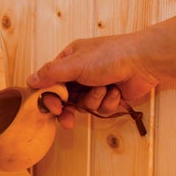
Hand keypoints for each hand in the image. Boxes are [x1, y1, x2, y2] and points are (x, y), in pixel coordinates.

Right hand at [28, 33, 158, 128]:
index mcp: (70, 59)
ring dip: (93, 101)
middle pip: (65, 97)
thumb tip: (29, 80)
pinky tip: (116, 91)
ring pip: (83, 105)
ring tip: (104, 90)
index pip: (51, 81)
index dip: (50, 97)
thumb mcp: (75, 64)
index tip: (52, 107)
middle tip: (68, 119)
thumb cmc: (110, 56)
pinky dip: (108, 102)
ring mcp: (96, 84)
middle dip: (68, 108)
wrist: (145, 61)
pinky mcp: (110, 95)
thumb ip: (50, 74)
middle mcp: (81, 71)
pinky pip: (100, 108)